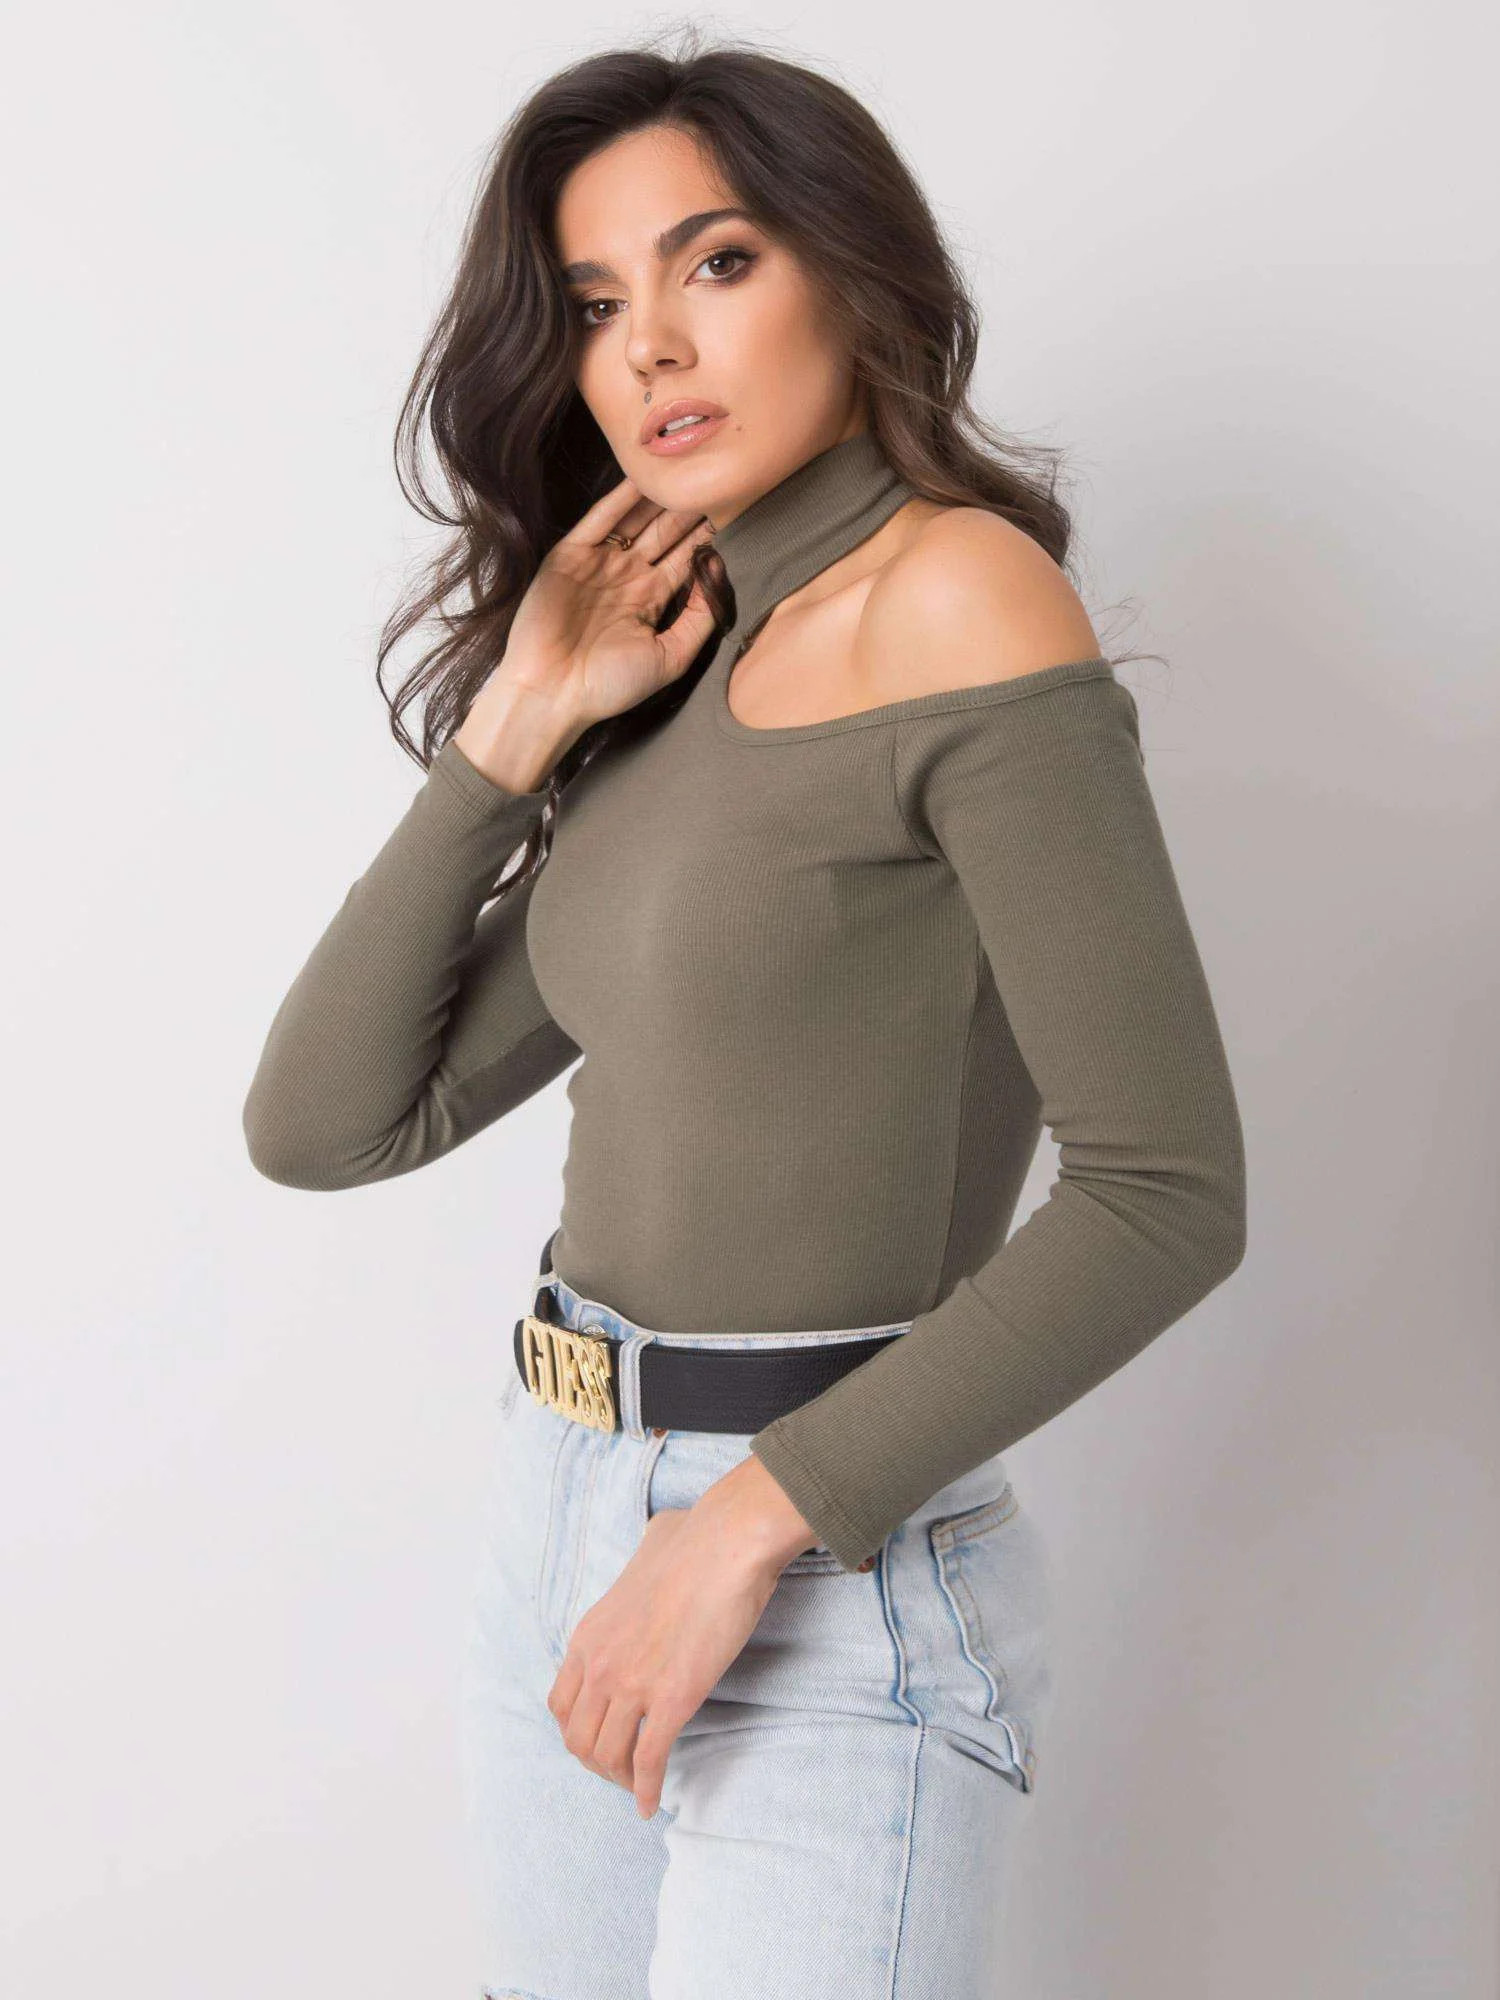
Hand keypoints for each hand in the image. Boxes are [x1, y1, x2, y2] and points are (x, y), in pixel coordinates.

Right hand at [494, 476, 721, 731]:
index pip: (686, 558)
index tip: (739, 513)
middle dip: (691, 509)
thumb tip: (722, 578)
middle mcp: (627, 576)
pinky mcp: (570, 555)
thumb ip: (699, 619)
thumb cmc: (610, 686)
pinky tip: (645, 477)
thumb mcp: (670, 656)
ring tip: (689, 469)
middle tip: (718, 480)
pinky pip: (600, 519)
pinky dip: (621, 498)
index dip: (709, 538)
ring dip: (661, 497)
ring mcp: (599, 563)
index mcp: (651, 599)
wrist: (552, 693)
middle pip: (666, 533)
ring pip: (637, 520)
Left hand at [545, 1461, 814, 1819]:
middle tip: (618, 1771)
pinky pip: (648, 1761)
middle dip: (595, 1763)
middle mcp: (600, 1663)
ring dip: (619, 1781)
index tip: (599, 1738)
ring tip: (636, 1788)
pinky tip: (652, 1806)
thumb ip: (644, 1560)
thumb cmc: (698, 1536)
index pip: (561, 1702)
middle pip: (578, 1738)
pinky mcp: (671, 1699)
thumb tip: (664, 1542)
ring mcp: (632, 1683)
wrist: (727, 1541)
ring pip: (607, 1757)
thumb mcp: (648, 1547)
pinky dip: (647, 1791)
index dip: (577, 1730)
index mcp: (590, 1633)